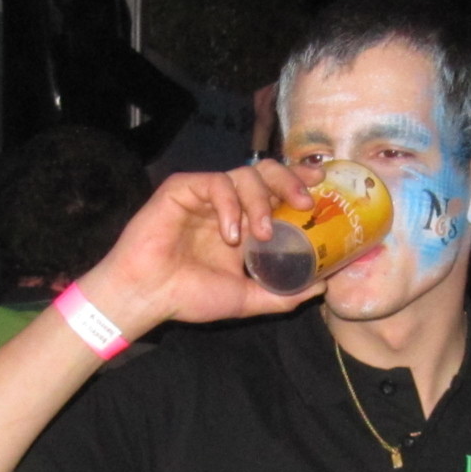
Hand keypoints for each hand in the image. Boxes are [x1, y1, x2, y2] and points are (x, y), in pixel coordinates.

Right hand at [79, 160, 319, 336]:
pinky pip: (214, 182)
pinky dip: (228, 204)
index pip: (276, 190)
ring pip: (243, 175)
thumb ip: (283, 294)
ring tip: (261, 233)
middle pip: (265, 172)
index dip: (299, 181)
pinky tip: (228, 233)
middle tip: (304, 203)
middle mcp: (227, 204)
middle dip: (289, 181)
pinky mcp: (182, 189)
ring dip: (259, 202)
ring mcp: (204, 194)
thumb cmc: (189, 296)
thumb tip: (322, 286)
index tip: (322, 183)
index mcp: (243, 222)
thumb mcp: (246, 299)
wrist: (148, 296)